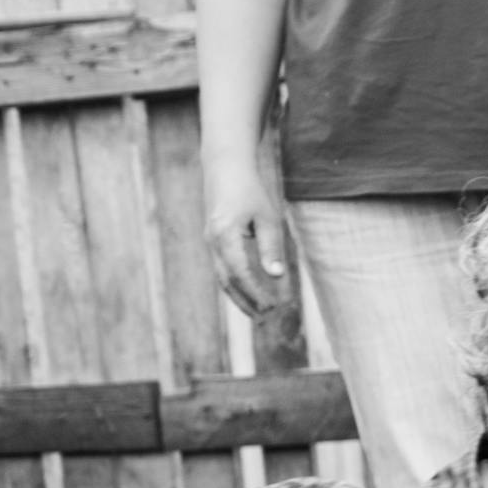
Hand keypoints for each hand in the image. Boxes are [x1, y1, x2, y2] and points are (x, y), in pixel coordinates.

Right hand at [203, 158, 289, 315]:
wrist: (225, 169)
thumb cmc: (250, 191)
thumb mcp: (267, 218)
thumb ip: (271, 247)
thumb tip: (277, 276)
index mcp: (225, 235)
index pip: (240, 273)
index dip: (256, 292)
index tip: (273, 307)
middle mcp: (213, 241)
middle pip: (228, 280)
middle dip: (246, 301)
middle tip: (267, 318)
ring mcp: (211, 241)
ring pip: (223, 276)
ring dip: (239, 297)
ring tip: (258, 313)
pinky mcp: (214, 240)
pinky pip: (223, 268)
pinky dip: (235, 284)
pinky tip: (249, 294)